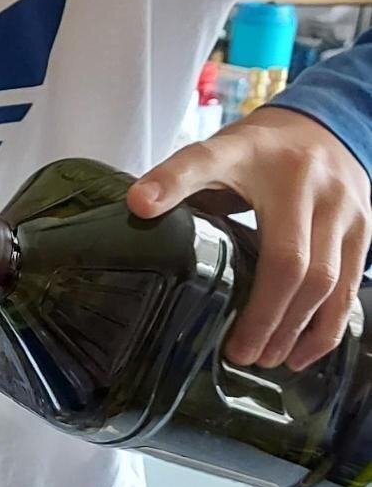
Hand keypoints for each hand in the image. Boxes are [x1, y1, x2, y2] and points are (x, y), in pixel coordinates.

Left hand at [128, 107, 371, 371]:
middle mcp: (305, 181)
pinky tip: (301, 354)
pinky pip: (349, 287)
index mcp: (252, 154)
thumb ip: (184, 180)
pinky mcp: (365, 229)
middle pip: (289, 260)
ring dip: (295, 330)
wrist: (328, 126)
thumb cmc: (263, 153)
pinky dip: (326, 328)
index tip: (139, 205)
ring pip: (326, 281)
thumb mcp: (220, 153)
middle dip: (263, 315)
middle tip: (238, 353)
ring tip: (265, 360)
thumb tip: (137, 211)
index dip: (172, 181)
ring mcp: (343, 206)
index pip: (207, 162)